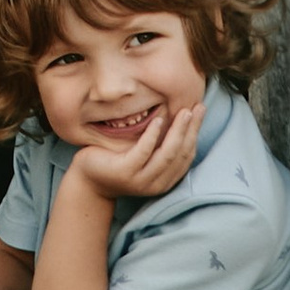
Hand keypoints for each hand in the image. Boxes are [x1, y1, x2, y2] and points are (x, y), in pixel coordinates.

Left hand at [69, 99, 202, 203]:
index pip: (187, 155)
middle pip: (181, 154)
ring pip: (167, 154)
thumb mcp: (144, 155)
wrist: (89, 180)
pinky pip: (143, 152)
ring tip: (184, 112)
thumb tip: (178, 119)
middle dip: (192, 129)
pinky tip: (158, 120)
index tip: (200, 110)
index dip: (196, 133)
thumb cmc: (118, 161)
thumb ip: (159, 145)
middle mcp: (157, 183)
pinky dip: (152, 136)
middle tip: (198, 107)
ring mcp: (142, 180)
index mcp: (165, 179)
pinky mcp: (126, 172)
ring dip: (178, 132)